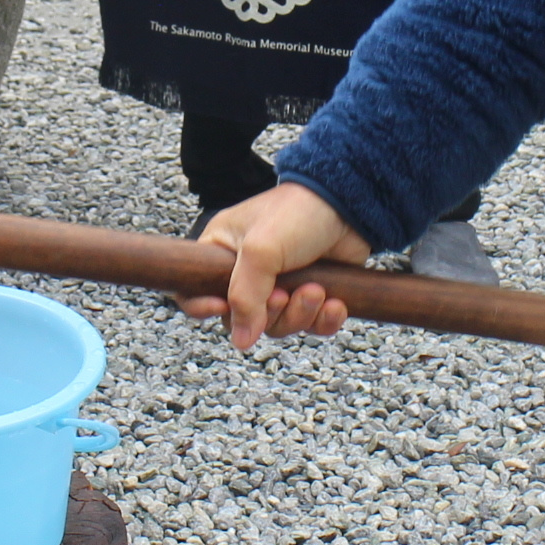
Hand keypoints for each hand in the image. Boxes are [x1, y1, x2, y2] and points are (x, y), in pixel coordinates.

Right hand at [178, 181, 370, 349]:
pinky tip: (334, 303)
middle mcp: (248, 271)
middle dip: (270, 313)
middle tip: (284, 294)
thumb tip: (240, 340)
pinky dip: (323, 320)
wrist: (350, 204)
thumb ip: (245, 297)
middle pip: (244, 319)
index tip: (222, 307)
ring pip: (280, 324)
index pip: (194, 290)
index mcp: (222, 252)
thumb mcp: (261, 251)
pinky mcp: (312, 292)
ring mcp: (282, 284)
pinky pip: (311, 325)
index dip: (202, 307)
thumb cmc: (297, 213)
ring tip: (316, 291)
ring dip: (300, 314)